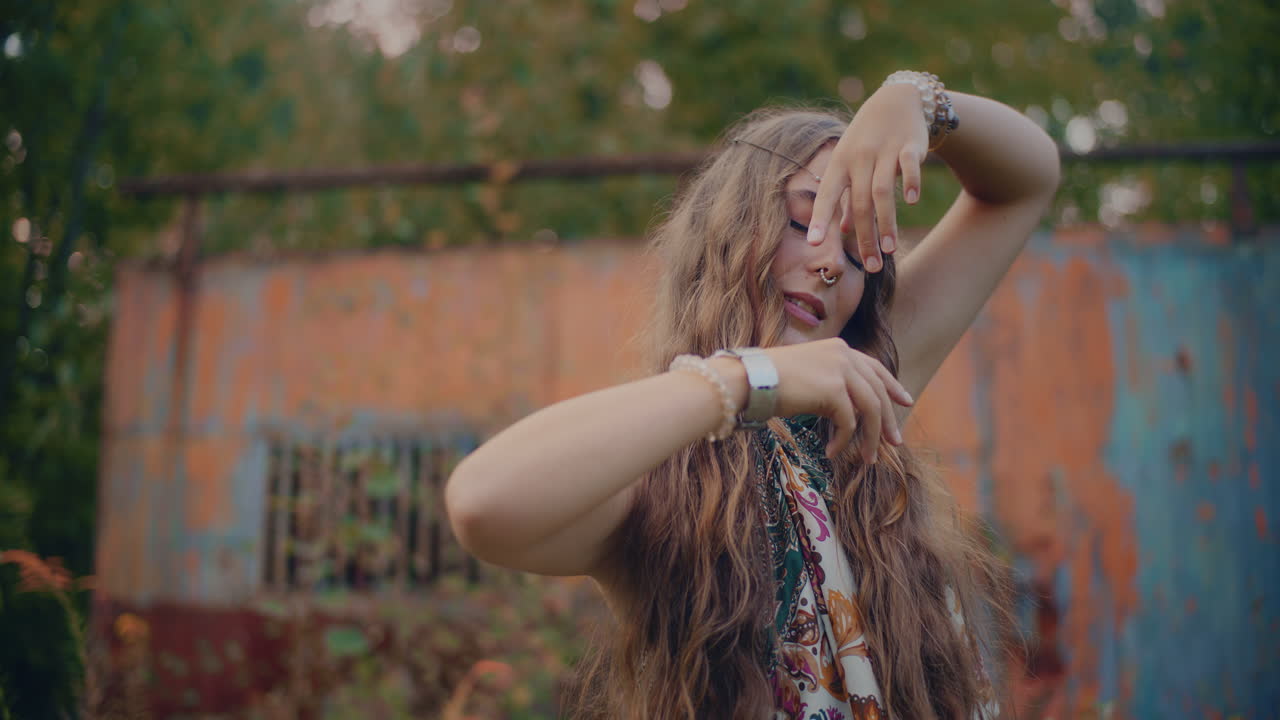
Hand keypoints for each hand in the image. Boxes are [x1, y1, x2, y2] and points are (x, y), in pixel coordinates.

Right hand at [764, 338, 913, 461]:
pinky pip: (848, 423)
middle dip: (888, 420)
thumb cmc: (770, 381)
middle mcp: (844, 355)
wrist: (750, 380)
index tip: (906, 401)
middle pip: (877, 392)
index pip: (874, 367)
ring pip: (870, 410)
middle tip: (894, 442)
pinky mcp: (834, 390)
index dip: (892, 385)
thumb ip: (832, 382)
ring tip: (868, 459)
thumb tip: (850, 408)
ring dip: (871, 438)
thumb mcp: (808, 374)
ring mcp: (841, 370)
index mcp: (839, 348)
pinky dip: (844, 442)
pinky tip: (833, 452)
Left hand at [806, 84, 928, 272]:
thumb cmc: (869, 139)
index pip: (826, 195)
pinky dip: (910, 182)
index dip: (820, 219)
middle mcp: (859, 157)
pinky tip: (911, 202)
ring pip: (882, 191)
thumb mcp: (851, 163)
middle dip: (864, 237)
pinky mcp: (910, 145)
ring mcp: (884, 150)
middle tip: (870, 267)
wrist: (898, 99)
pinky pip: (909, 165)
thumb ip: (847, 197)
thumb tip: (842, 230)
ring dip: (886, 222)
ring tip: (888, 250)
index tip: (814, 244)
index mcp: (839, 163)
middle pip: (859, 202)